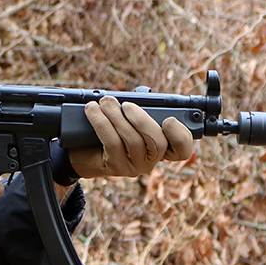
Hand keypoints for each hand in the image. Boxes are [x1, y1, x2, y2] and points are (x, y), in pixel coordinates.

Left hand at [69, 96, 193, 177]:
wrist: (83, 151)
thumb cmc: (110, 130)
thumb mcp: (128, 119)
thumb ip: (141, 110)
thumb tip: (141, 97)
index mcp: (161, 148)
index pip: (182, 150)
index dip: (181, 136)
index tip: (168, 120)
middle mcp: (151, 161)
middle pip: (158, 144)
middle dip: (142, 120)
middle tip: (126, 105)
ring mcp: (134, 167)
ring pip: (133, 141)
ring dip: (117, 116)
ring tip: (105, 102)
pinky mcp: (115, 167)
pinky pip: (112, 143)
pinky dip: (102, 122)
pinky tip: (93, 110)